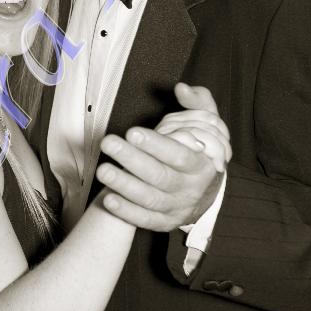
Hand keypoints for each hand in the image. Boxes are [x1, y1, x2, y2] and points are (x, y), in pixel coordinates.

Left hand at [96, 83, 226, 230]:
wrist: (208, 192)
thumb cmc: (200, 151)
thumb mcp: (208, 124)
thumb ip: (197, 102)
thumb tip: (181, 88)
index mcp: (203, 163)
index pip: (180, 155)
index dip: (156, 144)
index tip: (132, 131)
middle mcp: (191, 188)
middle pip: (160, 176)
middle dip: (132, 159)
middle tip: (108, 143)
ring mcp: (178, 207)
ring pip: (150, 198)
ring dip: (124, 185)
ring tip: (103, 169)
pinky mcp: (165, 222)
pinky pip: (146, 220)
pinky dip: (127, 212)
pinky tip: (108, 199)